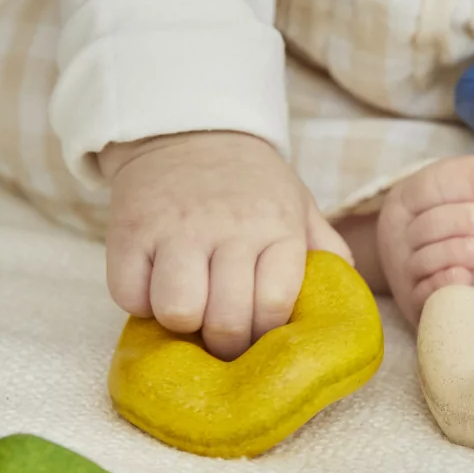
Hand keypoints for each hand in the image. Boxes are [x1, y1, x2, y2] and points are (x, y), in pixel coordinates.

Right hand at [100, 130, 351, 360]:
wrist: (187, 129)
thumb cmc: (250, 182)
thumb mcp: (298, 203)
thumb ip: (324, 249)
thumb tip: (344, 299)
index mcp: (275, 227)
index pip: (274, 303)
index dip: (264, 333)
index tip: (257, 334)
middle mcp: (227, 229)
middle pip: (226, 320)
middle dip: (225, 343)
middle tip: (221, 336)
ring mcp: (175, 230)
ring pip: (177, 311)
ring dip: (181, 323)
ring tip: (188, 309)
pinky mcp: (129, 232)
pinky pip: (129, 295)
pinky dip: (139, 303)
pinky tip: (154, 287)